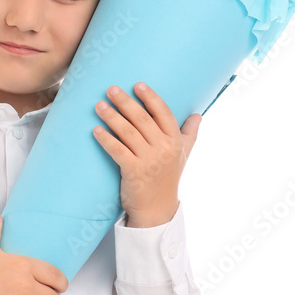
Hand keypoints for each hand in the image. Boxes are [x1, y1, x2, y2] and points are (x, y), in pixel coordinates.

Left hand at [92, 82, 200, 227]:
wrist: (157, 209)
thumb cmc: (168, 179)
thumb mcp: (183, 156)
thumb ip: (190, 134)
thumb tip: (198, 114)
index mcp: (175, 141)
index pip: (163, 113)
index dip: (150, 97)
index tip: (137, 85)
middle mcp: (163, 149)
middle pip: (142, 119)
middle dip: (125, 102)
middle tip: (111, 89)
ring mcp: (148, 160)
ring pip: (128, 132)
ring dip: (112, 117)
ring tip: (99, 106)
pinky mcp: (133, 172)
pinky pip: (117, 150)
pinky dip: (106, 139)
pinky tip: (96, 130)